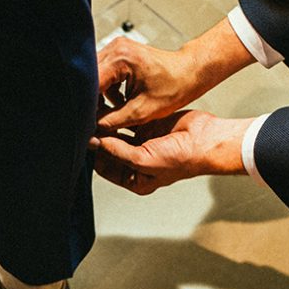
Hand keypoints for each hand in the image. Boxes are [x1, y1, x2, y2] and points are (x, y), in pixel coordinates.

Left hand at [90, 110, 251, 194]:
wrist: (204, 140)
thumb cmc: (180, 159)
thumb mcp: (143, 160)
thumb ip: (117, 152)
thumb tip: (95, 142)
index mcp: (135, 179)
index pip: (105, 169)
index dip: (93, 156)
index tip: (83, 141)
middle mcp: (136, 162)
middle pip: (108, 151)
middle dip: (98, 140)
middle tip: (84, 126)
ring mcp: (141, 144)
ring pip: (116, 135)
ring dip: (106, 127)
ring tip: (92, 116)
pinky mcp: (147, 127)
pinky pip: (127, 121)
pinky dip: (118, 116)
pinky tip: (107, 109)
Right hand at [97, 37, 198, 129]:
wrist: (189, 73)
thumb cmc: (174, 87)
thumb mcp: (141, 112)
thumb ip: (112, 121)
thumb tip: (92, 129)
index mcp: (121, 58)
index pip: (90, 84)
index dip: (87, 105)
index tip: (89, 121)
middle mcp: (116, 48)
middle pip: (89, 79)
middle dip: (94, 100)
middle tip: (103, 118)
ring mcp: (117, 48)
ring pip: (95, 77)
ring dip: (102, 96)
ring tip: (120, 107)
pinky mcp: (119, 53)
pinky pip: (104, 74)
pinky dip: (109, 89)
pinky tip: (123, 100)